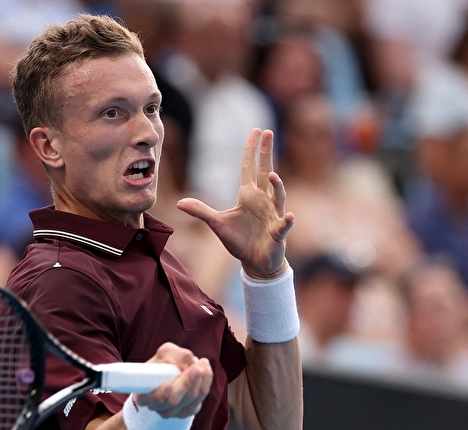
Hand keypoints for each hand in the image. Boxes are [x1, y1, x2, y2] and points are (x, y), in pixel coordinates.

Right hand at [134, 342, 212, 418]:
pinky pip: (198, 402)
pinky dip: (205, 384)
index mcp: (143, 395)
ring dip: (199, 380)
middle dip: (186, 383)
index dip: (159, 394)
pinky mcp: (186, 412)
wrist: (170, 373)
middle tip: (196, 368)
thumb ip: (176, 355)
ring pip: (189, 400)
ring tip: (201, 363)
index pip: (149, 399)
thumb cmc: (165, 362)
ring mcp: (171, 412)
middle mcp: (155, 407)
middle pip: (173, 400)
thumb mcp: (166, 353)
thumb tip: (190, 361)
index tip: (168, 386)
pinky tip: (205, 370)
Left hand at [176, 128, 293, 279]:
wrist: (255, 262)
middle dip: (267, 153)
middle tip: (268, 132)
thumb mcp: (216, 223)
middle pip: (266, 172)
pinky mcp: (278, 233)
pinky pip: (283, 225)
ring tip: (273, 176)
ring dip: (277, 187)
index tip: (256, 130)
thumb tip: (179, 202)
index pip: (249, 168)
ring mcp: (273, 215)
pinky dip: (286, 221)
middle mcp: (263, 201)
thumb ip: (200, 211)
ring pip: (277, 197)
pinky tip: (288, 216)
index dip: (251, 150)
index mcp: (249, 195)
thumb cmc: (240, 240)